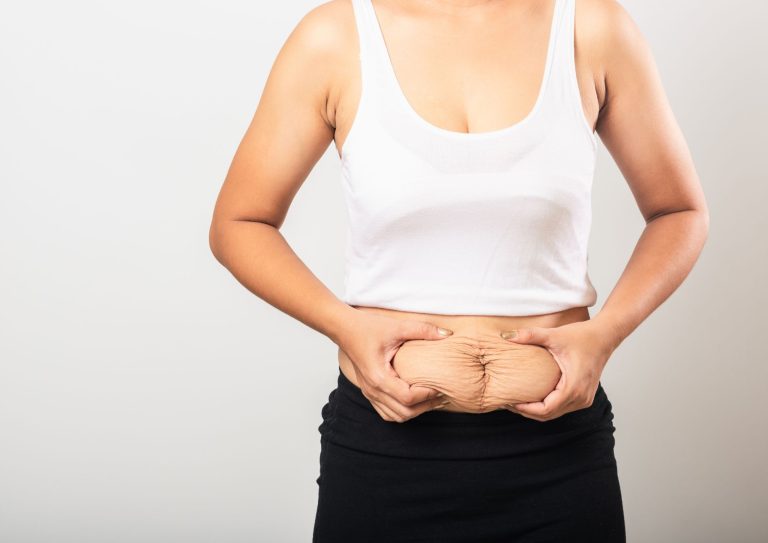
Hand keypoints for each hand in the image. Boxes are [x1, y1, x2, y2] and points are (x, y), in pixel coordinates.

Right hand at [336, 309, 453, 422]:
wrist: (344, 328)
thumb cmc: (366, 327)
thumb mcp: (397, 326)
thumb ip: (423, 330)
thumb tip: (446, 334)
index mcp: (378, 376)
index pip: (408, 397)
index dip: (427, 395)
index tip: (440, 386)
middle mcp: (372, 390)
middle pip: (404, 412)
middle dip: (426, 406)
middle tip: (442, 396)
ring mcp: (369, 393)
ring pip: (395, 416)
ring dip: (415, 411)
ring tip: (431, 400)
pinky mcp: (369, 391)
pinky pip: (387, 412)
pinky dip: (402, 411)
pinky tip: (415, 400)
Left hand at [499, 320, 616, 421]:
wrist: (604, 336)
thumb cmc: (583, 336)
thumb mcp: (554, 335)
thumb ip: (530, 335)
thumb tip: (505, 335)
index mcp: (573, 387)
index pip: (545, 409)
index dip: (525, 409)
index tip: (510, 401)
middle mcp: (581, 398)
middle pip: (548, 415)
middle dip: (527, 411)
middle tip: (508, 402)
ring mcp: (584, 399)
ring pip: (555, 413)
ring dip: (536, 410)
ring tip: (518, 399)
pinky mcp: (584, 396)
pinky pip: (561, 407)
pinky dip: (546, 405)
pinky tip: (533, 396)